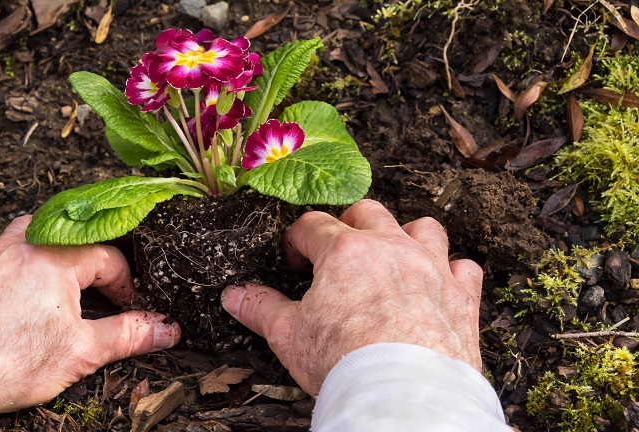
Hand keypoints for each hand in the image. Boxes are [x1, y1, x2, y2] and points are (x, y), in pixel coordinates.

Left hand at [0, 216, 180, 430]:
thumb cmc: (4, 362)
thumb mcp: (81, 352)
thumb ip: (129, 334)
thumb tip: (165, 329)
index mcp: (57, 255)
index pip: (109, 257)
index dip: (126, 285)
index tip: (128, 307)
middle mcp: (24, 242)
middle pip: (76, 240)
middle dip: (96, 268)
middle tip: (104, 299)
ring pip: (38, 238)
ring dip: (60, 258)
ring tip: (68, 289)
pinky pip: (7, 254)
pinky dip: (26, 268)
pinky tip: (26, 297)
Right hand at [221, 199, 482, 395]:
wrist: (403, 396)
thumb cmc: (344, 362)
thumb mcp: (288, 334)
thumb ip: (261, 308)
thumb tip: (234, 295)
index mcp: (345, 251)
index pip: (312, 225)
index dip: (297, 240)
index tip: (294, 259)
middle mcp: (391, 248)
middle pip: (368, 212)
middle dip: (349, 223)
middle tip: (338, 248)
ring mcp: (432, 268)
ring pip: (424, 228)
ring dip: (408, 235)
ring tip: (394, 255)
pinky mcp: (462, 297)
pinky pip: (465, 267)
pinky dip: (453, 271)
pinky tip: (440, 284)